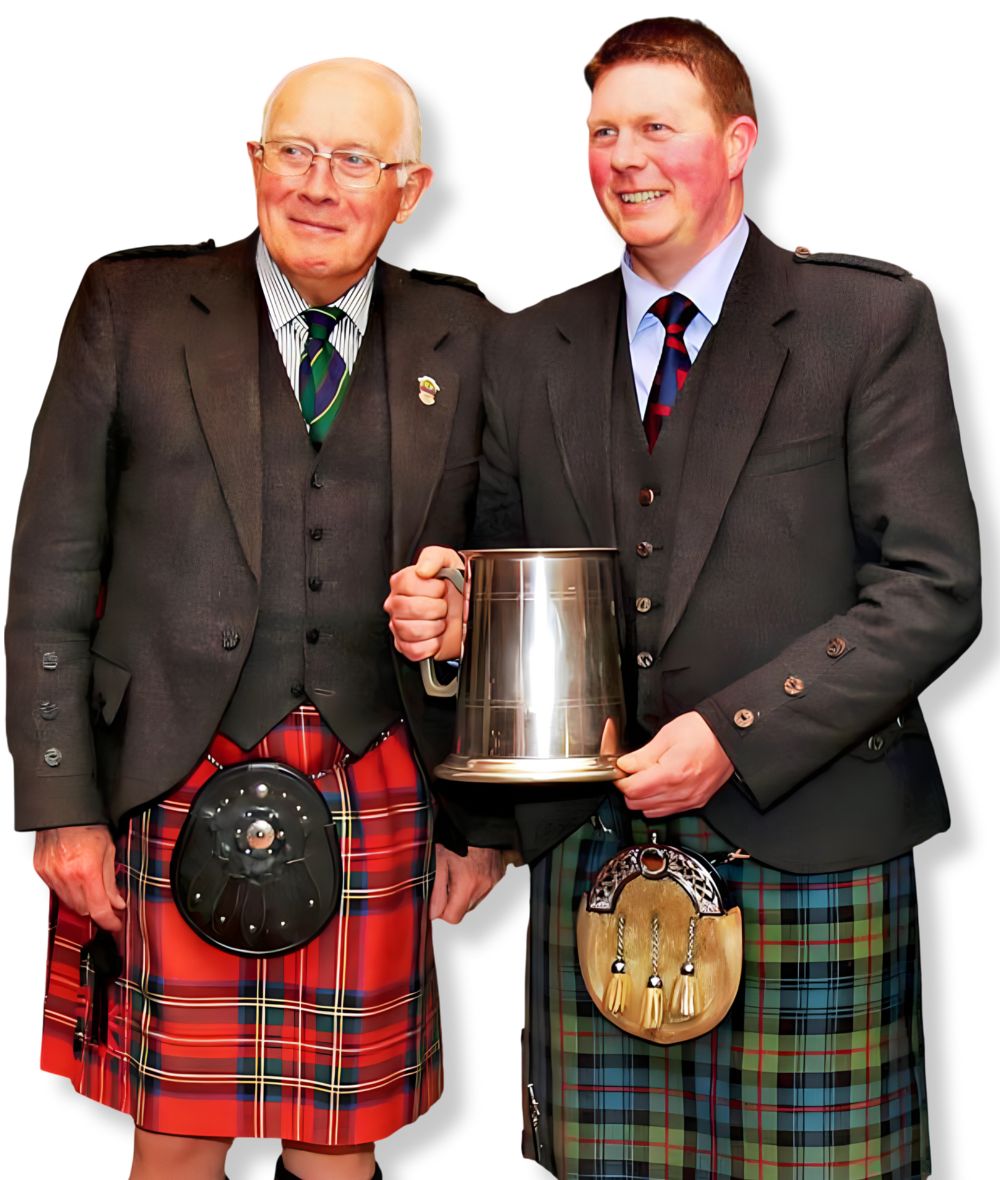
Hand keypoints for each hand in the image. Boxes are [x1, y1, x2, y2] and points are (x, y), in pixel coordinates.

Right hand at [33, 824, 125, 931]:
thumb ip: (111, 881)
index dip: (109, 921)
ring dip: (82, 900)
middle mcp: (67, 875)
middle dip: (97, 908)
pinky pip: (56, 891)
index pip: (99, 909)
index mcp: (87, 870)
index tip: (115, 924)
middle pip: (83, 909)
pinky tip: (76, 878)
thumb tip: (117, 902)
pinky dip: (68, 890)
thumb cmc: (88, 824)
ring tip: (92, 886)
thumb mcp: (108, 850)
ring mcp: (52, 874)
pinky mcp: (42, 871)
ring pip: (69, 902)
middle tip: (108, 903)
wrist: (64, 811)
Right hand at [384, 545, 463, 661]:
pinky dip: (431, 645)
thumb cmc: (455, 586)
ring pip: (408, 630)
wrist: (466, 610)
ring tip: (441, 621)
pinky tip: (437, 636)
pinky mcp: (407, 646)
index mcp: (403, 582)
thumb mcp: (448, 562)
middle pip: (406, 608)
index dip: (430, 587)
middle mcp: (397, 604)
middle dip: (434, 608)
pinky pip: (413, 650)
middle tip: (443, 606)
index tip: (442, 588)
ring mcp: (399, 626)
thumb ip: (433, 557)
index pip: (405, 584)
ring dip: (433, 627)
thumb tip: (422, 569)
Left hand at [430, 844, 505, 923]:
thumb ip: (435, 892)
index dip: (441, 910)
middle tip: (446, 879)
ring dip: (463, 892)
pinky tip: (468, 869)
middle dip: (452, 900)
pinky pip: (484, 889)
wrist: (477, 821)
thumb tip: (433, 913)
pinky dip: (475, 884)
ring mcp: (493, 881)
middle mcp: (484, 886)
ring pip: (473, 901)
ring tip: (458, 871)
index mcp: (467, 884)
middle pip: (463, 911)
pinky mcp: (498, 875)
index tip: (437, 897)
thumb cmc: (457, 836)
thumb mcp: (438, 862)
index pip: (453, 918)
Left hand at [615, 712, 733, 818]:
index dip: (621, 780)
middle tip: (631, 772)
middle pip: (638, 804)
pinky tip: (659, 786)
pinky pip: (667, 811)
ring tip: (646, 777)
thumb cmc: (703, 731)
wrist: (729, 736)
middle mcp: (682, 792)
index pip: (633, 790)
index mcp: (672, 774)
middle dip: (629, 789)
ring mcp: (690, 800)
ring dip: (642, 797)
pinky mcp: (696, 802)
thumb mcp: (667, 735)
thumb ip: (642, 755)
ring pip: (650, 812)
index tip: (619, 771)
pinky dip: (657, 803)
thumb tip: (624, 765)